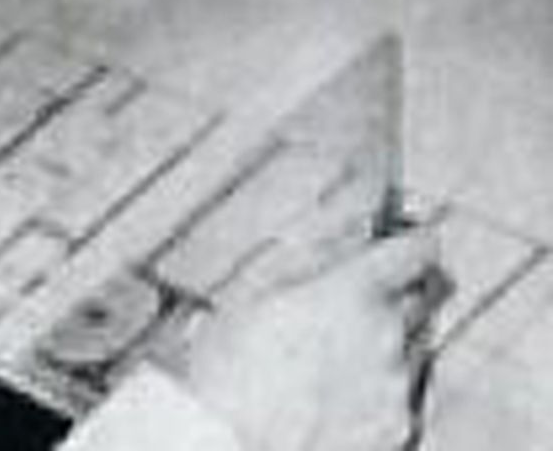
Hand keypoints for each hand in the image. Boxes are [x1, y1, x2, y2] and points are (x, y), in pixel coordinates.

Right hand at [177, 229, 442, 450]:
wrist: (230, 447)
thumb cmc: (228, 373)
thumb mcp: (253, 294)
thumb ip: (310, 254)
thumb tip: (347, 221)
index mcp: (354, 294)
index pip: (419, 249)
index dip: (410, 242)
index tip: (399, 243)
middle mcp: (389, 337)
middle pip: (422, 297)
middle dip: (393, 293)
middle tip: (348, 305)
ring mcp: (398, 386)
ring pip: (410, 347)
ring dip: (381, 344)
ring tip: (324, 361)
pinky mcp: (398, 427)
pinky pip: (401, 394)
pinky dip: (375, 389)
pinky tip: (330, 396)